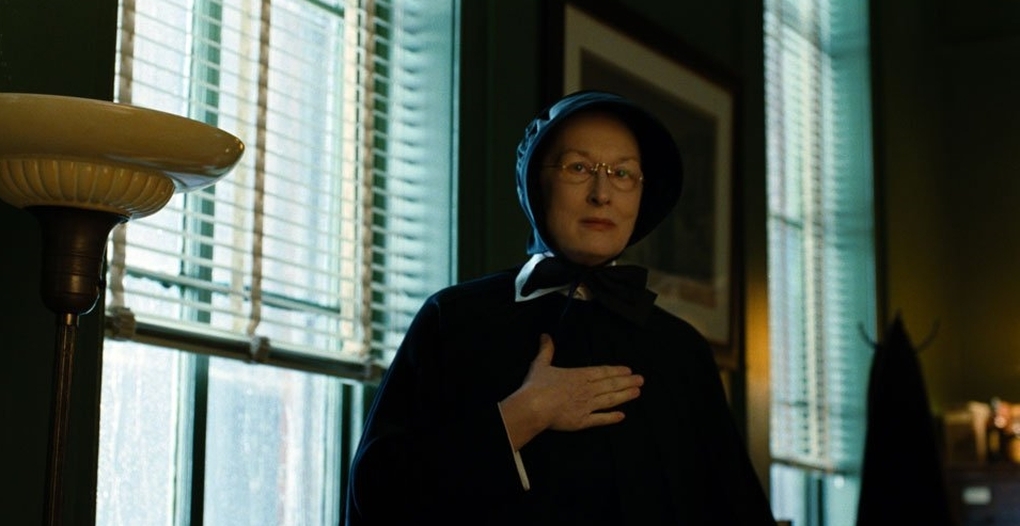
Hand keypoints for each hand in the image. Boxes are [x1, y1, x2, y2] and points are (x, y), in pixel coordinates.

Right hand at [498, 333, 642, 449]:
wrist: (534, 407)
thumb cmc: (537, 386)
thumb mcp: (541, 364)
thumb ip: (546, 350)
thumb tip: (545, 335)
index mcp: (579, 375)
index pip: (602, 372)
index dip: (616, 371)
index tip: (628, 370)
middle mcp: (587, 390)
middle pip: (611, 385)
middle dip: (627, 382)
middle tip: (641, 380)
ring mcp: (587, 406)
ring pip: (610, 400)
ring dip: (625, 396)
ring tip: (637, 393)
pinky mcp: (583, 421)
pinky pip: (601, 419)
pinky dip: (611, 418)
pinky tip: (621, 416)